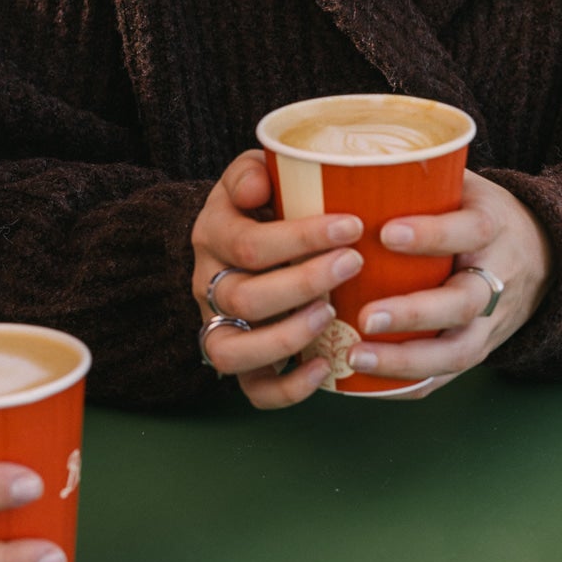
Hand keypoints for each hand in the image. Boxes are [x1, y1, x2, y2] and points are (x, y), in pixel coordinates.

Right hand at [191, 150, 365, 409]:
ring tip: (332, 313)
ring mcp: (219, 327)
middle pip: (246, 298)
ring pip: (234, 351)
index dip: (303, 238)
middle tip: (353, 262)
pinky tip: (324, 367)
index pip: (250, 244)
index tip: (352, 225)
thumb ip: (251, 171)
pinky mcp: (240, 360)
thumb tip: (259, 183)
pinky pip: (253, 390)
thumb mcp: (251, 174)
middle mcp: (208, 285)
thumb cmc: (261, 203)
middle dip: (305, 282)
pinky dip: (289, 390)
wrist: (235, 238)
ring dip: (288, 336)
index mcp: (213, 235)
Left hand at [342, 169, 549, 394]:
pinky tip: (369, 385)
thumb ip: (418, 176)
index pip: (469, 231)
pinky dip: (412, 383)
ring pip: (458, 350)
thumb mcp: (466, 184)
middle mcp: (498, 277)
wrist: (545, 256)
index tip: (387, 232)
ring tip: (356, 357)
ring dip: (406, 360)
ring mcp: (493, 320)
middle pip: (463, 302)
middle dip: (414, 313)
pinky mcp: (483, 348)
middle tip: (366, 317)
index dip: (432, 234)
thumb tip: (338, 157)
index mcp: (493, 227)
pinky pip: (450, 375)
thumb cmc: (481, 213)